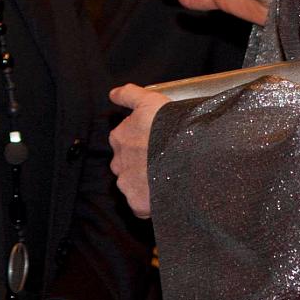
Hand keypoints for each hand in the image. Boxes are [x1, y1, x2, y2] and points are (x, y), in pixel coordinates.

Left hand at [109, 85, 170, 218]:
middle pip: (127, 165)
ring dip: (145, 183)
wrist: (187, 153)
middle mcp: (118, 161)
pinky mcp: (137, 202)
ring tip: (168, 178)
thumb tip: (112, 93)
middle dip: (140, 165)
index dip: (141, 142)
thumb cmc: (168, 125)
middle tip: (162, 161)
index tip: (155, 143)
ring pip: (133, 185)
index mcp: (119, 137)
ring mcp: (127, 183)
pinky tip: (166, 194)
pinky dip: (150, 203)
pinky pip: (141, 206)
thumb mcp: (149, 100)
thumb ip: (128, 94)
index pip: (124, 142)